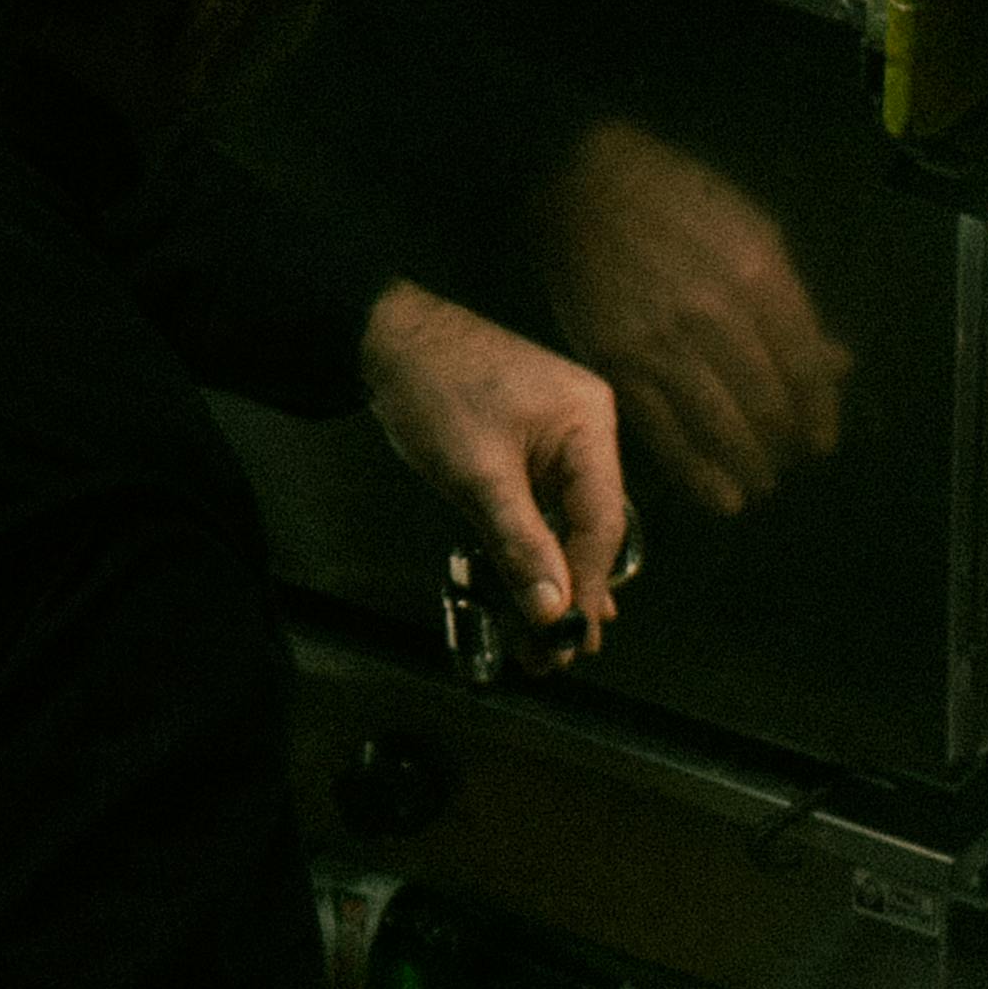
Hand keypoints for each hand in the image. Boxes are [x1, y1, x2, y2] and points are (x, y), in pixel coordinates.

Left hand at [359, 283, 630, 640]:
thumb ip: (521, 545)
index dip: (588, 583)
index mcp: (589, 422)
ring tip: (549, 636)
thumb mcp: (478, 476)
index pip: (603, 520)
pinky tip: (537, 587)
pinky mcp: (531, 445)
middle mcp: (587, 428)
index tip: (572, 635)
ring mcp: (560, 436)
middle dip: (576, 589)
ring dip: (556, 576)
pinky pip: (546, 506)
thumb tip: (554, 610)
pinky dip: (537, 546)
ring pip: (569, 521)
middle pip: (593, 525)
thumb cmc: (433, 389)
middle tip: (562, 651)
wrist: (385, 337)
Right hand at [530, 117, 850, 519]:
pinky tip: (718, 496)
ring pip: (719, 428)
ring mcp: (661, 342)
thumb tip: (838, 365)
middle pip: (766, 406)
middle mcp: (714, 316)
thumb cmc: (680, 199)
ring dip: (748, 468)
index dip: (819, 415)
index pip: (805, 369)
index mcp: (758, 277)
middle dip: (784, 447)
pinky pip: (662, 432)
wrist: (585, 179)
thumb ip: (797, 305)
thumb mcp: (756, 232)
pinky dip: (696, 474)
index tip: (822, 442)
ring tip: (759, 486)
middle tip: (787, 465)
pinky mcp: (616, 361)